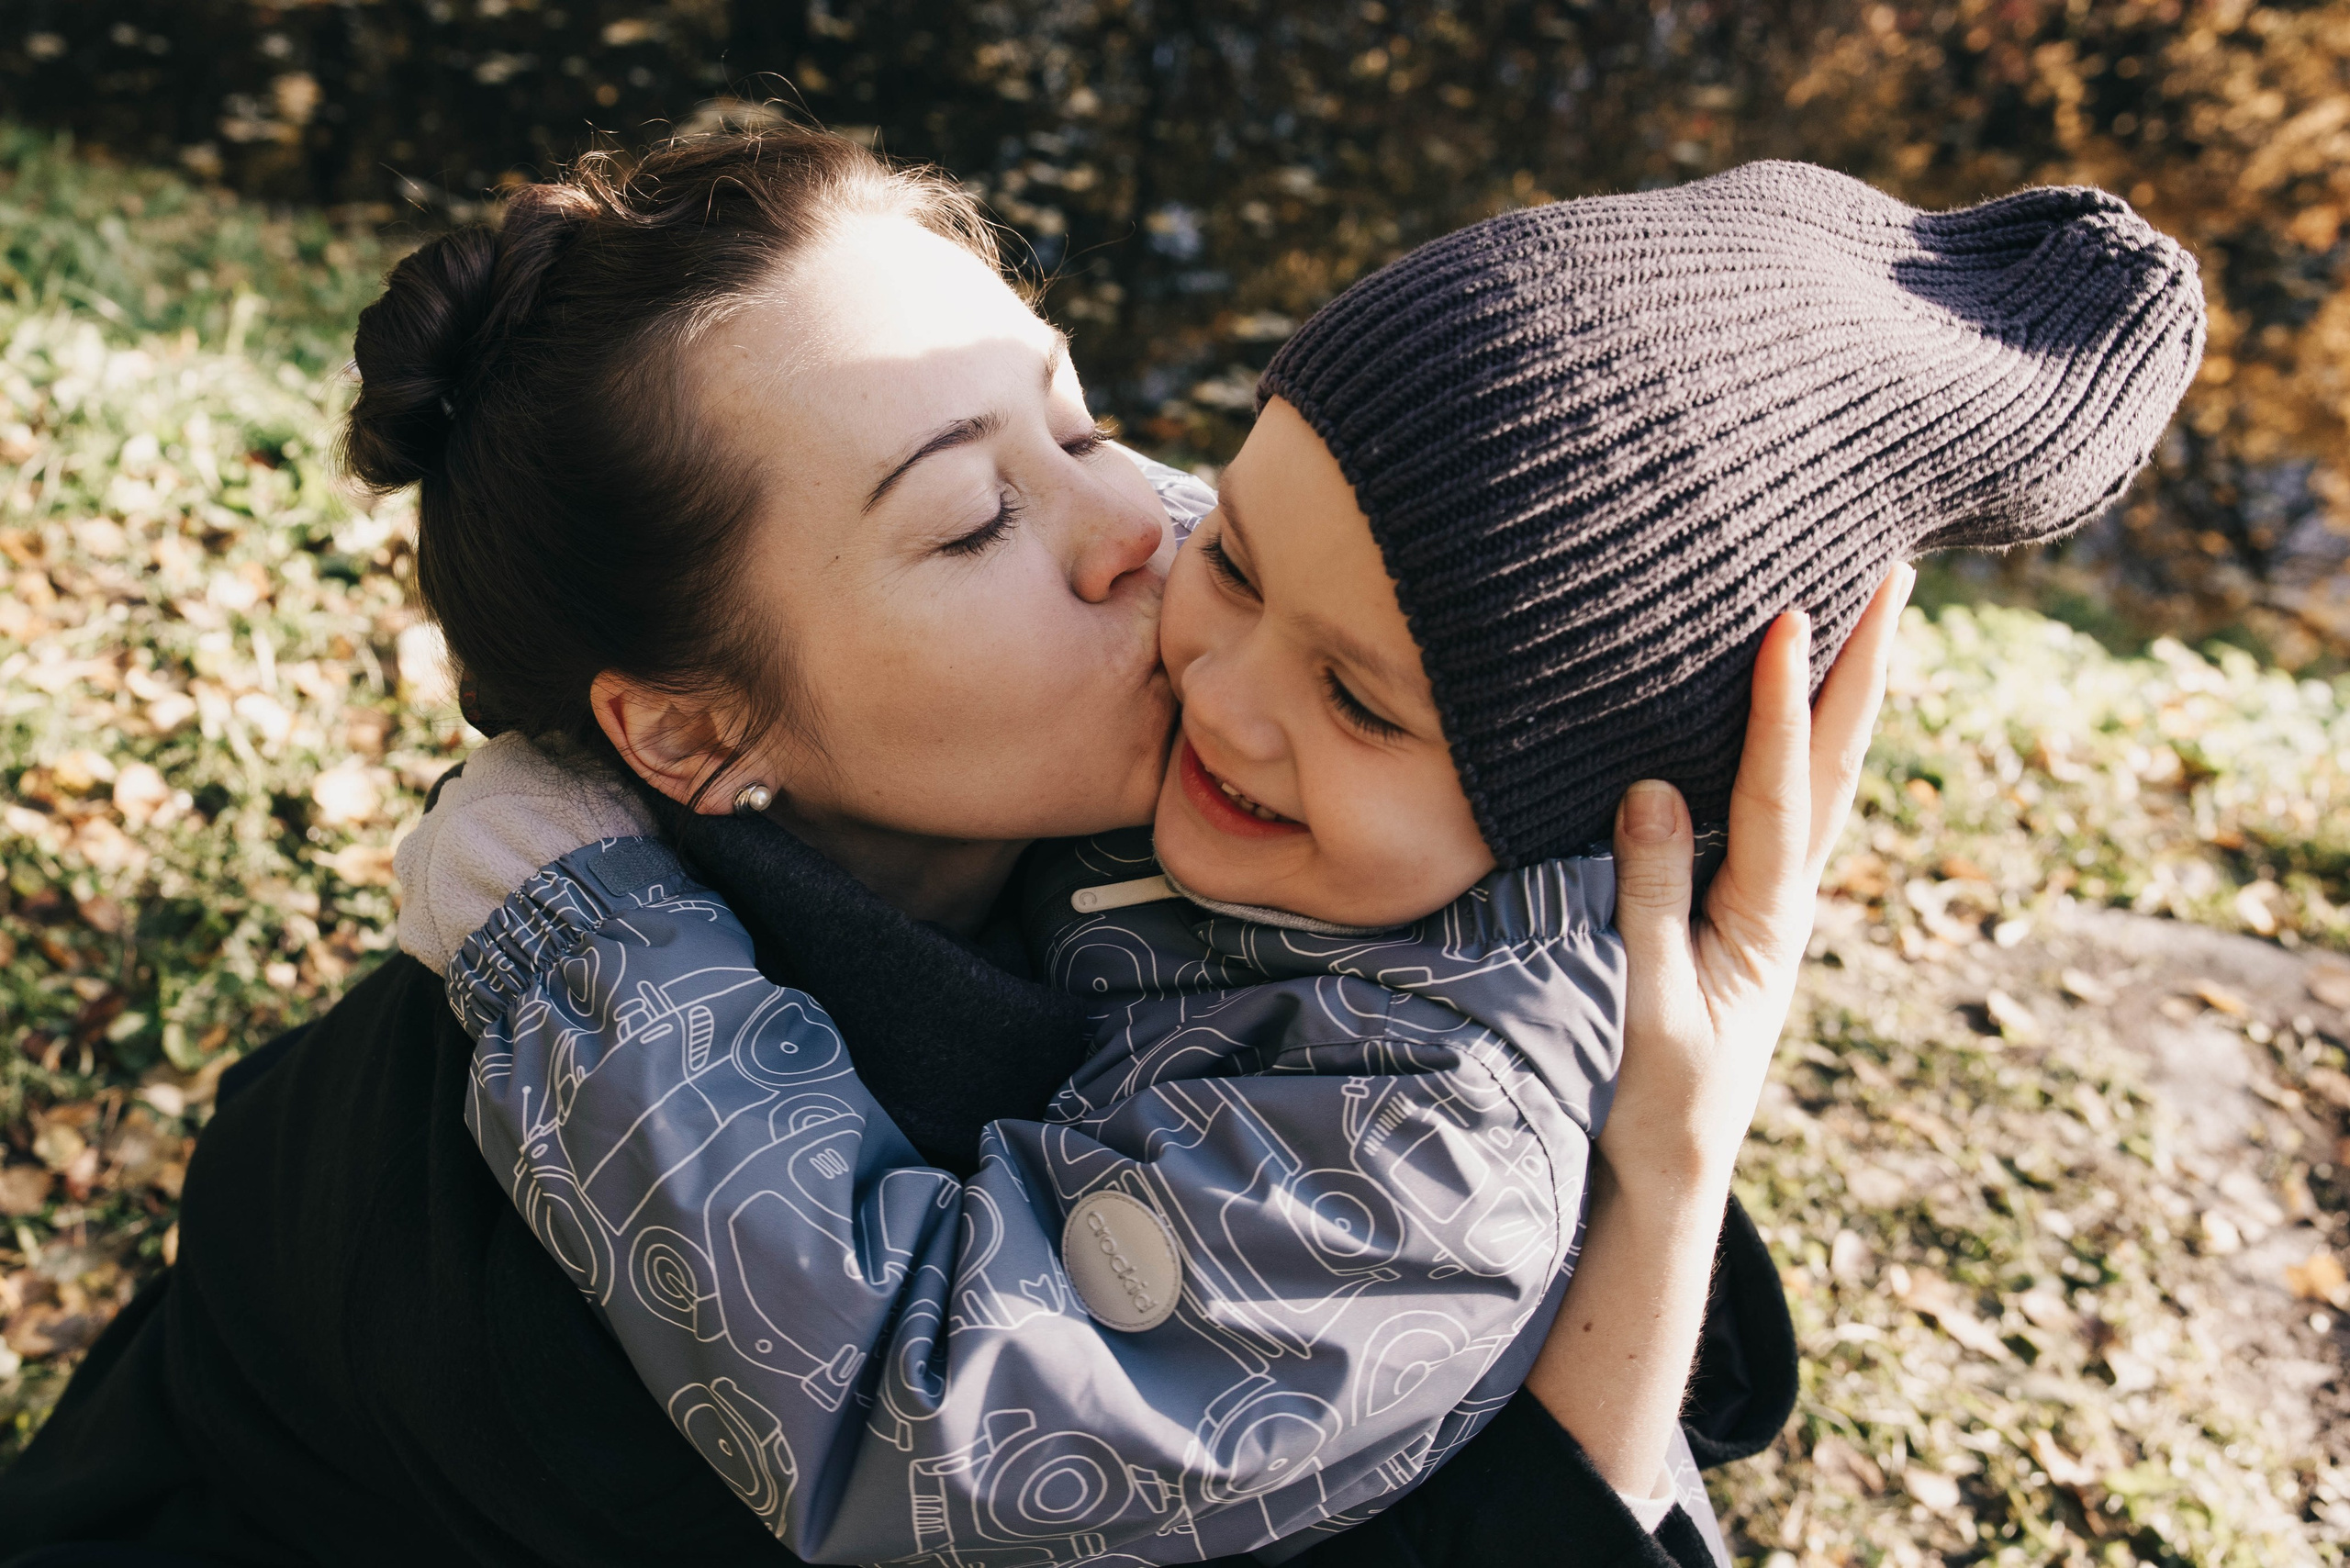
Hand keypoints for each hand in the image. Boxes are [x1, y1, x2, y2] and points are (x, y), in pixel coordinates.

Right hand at [1523, 565, 1911, 1496]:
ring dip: (1842, 694)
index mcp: (1761, 918)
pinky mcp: (1746, 907)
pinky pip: (1784, 804)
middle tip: (1891, 575)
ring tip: (1861, 613)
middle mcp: (1783, 896)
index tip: (1792, 615)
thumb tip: (1652, 786)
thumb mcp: (1646, 1009)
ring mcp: (1770, 900)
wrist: (1672, 1171)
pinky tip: (1793, 708)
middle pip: (1836, 764)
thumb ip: (1648, 898)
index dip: (1782, 705)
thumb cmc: (1655, 1100)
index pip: (1780, 791)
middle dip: (1861, 669)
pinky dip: (1798, 741)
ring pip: (1821, 778)